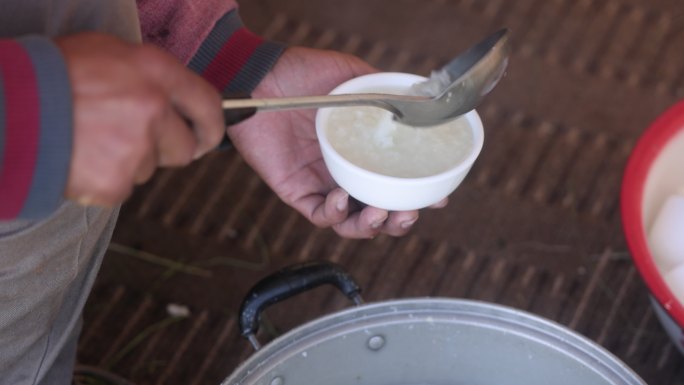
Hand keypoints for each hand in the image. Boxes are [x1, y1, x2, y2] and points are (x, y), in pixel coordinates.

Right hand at [57, 33, 223, 205]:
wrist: (8, 109)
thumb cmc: (52, 75)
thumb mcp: (108, 53)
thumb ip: (150, 77)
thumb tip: (177, 102)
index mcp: (155, 72)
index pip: (209, 105)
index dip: (212, 126)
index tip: (208, 136)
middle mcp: (153, 109)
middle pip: (184, 147)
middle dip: (166, 148)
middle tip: (132, 138)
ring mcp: (135, 148)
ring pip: (149, 168)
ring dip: (128, 160)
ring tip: (90, 140)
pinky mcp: (115, 182)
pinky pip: (122, 187)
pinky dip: (105, 180)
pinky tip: (81, 159)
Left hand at [227, 47, 447, 238]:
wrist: (261, 77)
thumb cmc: (304, 74)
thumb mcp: (352, 78)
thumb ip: (383, 91)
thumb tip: (418, 100)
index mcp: (362, 153)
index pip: (395, 183)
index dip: (418, 196)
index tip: (438, 198)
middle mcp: (346, 173)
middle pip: (378, 212)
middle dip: (398, 222)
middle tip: (409, 214)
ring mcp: (322, 184)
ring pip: (351, 223)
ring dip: (371, 227)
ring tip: (380, 214)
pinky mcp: (295, 191)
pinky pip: (319, 215)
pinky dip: (334, 214)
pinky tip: (342, 198)